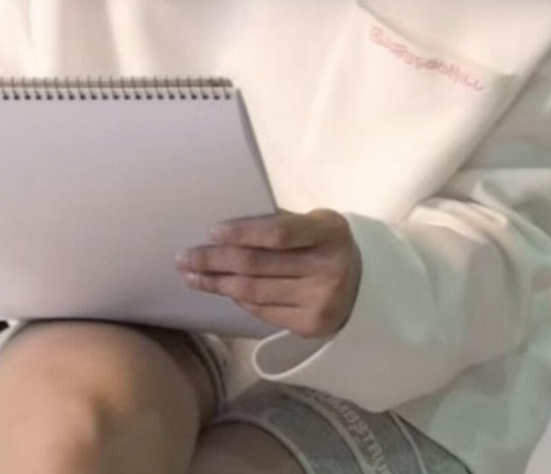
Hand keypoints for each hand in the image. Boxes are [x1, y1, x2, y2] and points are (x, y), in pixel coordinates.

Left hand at [177, 208, 361, 337]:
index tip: (210, 232)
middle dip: (215, 262)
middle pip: (258, 266)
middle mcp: (326, 269)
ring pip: (254, 292)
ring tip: (192, 276)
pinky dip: (239, 299)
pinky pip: (263, 311)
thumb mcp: (316, 224)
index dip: (242, 233)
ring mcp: (320, 301)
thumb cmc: (328, 244)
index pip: (278, 234)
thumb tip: (228, 227)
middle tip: (184, 257)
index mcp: (328, 233)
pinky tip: (222, 290)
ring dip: (217, 284)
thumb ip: (282, 223)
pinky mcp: (311, 326)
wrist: (366, 287)